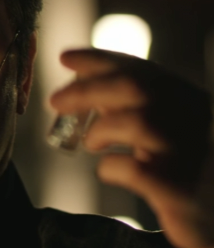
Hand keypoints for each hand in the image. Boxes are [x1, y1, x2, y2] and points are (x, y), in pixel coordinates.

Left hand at [49, 48, 213, 247]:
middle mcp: (191, 119)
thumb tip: (84, 90)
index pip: (140, 69)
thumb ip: (131, 109)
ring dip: (100, 129)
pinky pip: (136, 170)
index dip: (99, 60)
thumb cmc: (185, 171)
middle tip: (56, 100)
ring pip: (138, 122)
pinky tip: (109, 170)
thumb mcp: (165, 130)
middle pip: (133, 88)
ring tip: (90, 143)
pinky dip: (111, 166)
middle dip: (86, 89)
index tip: (66, 57)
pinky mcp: (179, 190)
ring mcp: (188, 154)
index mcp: (187, 100)